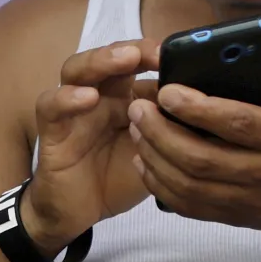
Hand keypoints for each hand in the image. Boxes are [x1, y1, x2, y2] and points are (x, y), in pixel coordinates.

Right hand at [21, 40, 161, 249]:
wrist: (78, 212)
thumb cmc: (115, 178)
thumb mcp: (154, 154)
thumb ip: (172, 132)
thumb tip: (210, 112)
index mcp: (124, 97)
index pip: (137, 63)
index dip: (156, 55)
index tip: (182, 56)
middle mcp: (98, 96)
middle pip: (107, 57)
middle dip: (132, 49)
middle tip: (155, 52)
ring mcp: (72, 109)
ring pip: (76, 69)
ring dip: (101, 60)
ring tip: (125, 59)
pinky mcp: (52, 129)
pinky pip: (51, 105)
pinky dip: (67, 98)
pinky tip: (87, 98)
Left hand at [127, 21, 260, 232]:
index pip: (239, 124)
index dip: (200, 109)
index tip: (168, 91)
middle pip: (203, 158)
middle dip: (162, 133)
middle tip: (138, 107)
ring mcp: (248, 199)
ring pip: (190, 185)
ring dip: (155, 157)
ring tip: (135, 127)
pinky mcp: (235, 216)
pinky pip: (190, 206)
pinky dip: (161, 186)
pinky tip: (145, 162)